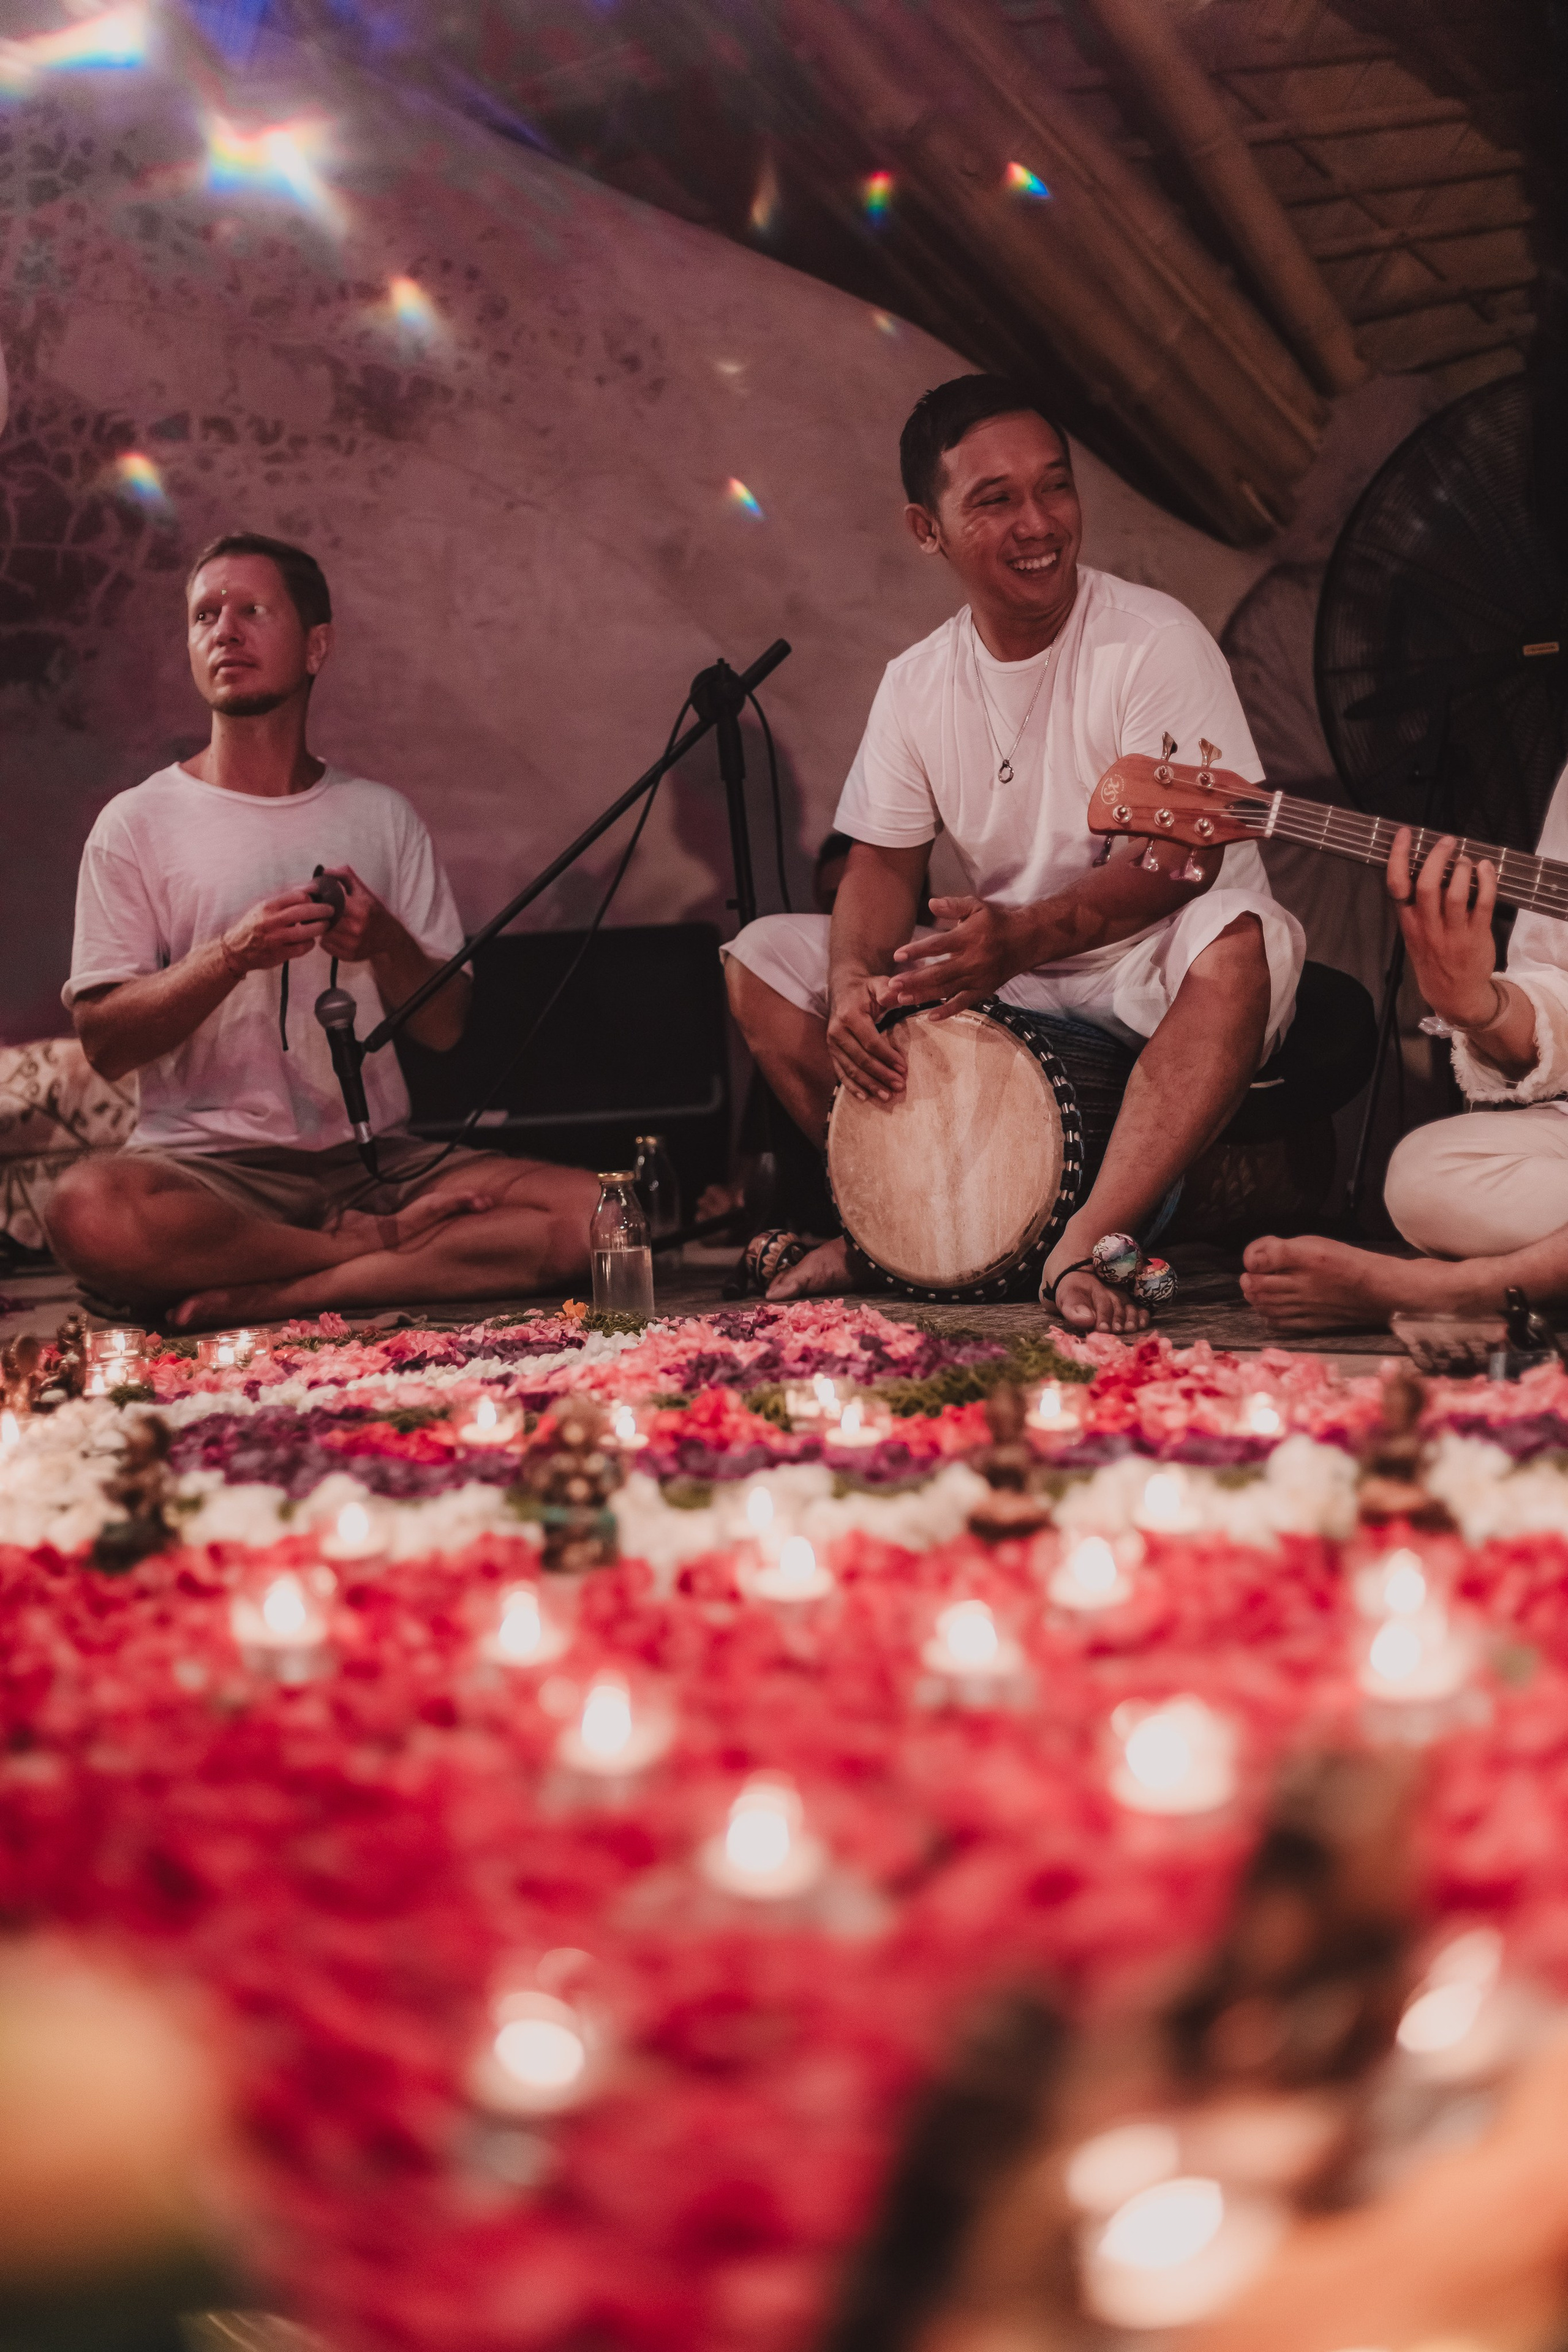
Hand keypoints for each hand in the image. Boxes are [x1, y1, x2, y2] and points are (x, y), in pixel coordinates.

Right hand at [219, 889, 333, 973]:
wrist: (236, 950)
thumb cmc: (253, 926)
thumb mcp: (263, 908)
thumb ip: (283, 900)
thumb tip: (308, 890)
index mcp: (268, 907)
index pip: (296, 896)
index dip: (312, 895)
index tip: (320, 895)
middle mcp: (271, 921)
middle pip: (304, 912)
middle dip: (322, 910)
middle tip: (331, 910)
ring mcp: (276, 938)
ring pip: (306, 931)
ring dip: (319, 927)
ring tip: (325, 925)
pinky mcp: (280, 954)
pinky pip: (302, 947)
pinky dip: (310, 943)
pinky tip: (310, 940)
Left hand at [314, 865, 396, 962]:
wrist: (389, 938)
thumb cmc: (374, 913)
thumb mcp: (364, 893)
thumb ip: (346, 878)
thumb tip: (327, 871)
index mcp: (360, 909)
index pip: (331, 902)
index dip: (323, 900)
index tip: (322, 900)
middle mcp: (356, 928)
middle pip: (325, 919)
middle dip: (323, 915)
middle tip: (324, 913)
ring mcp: (352, 944)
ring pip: (323, 933)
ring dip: (324, 928)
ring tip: (331, 924)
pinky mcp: (348, 956)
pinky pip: (325, 946)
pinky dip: (327, 940)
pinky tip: (335, 936)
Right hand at [826, 973, 907, 1101]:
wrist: (843, 988)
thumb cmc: (866, 989)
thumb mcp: (879, 984)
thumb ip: (888, 990)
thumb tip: (897, 995)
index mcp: (850, 1016)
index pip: (871, 1042)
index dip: (887, 1057)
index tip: (903, 1068)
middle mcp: (837, 1031)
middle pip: (861, 1059)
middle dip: (881, 1075)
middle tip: (899, 1086)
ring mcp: (832, 1043)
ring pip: (851, 1069)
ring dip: (869, 1085)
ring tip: (886, 1096)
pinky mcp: (832, 1051)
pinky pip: (840, 1072)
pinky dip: (852, 1086)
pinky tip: (864, 1097)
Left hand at [883, 896, 1023, 1019]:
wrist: (1026, 941)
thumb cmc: (996, 922)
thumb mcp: (976, 906)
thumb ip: (953, 905)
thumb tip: (930, 902)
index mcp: (968, 938)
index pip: (938, 946)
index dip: (917, 951)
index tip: (898, 955)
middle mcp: (972, 961)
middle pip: (939, 972)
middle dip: (914, 980)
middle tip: (892, 985)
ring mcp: (978, 978)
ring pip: (947, 990)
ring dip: (923, 995)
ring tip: (901, 999)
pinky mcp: (983, 991)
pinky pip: (963, 1003)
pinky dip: (947, 1010)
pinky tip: (930, 1016)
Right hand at [1387, 827, 1498, 1026]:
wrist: (1454, 994)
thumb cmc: (1434, 958)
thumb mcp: (1414, 934)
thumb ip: (1416, 906)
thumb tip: (1427, 866)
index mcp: (1408, 922)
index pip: (1397, 885)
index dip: (1399, 856)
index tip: (1405, 834)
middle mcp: (1427, 926)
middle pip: (1427, 885)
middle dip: (1437, 857)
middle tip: (1447, 841)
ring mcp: (1452, 932)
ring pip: (1455, 893)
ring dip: (1462, 870)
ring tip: (1466, 860)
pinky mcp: (1475, 935)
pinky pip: (1482, 902)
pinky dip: (1486, 881)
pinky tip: (1486, 869)